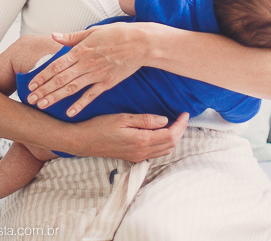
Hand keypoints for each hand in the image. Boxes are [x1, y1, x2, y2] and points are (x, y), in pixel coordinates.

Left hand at [25, 22, 147, 116]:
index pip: (56, 65)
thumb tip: (53, 35)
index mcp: (80, 50)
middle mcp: (86, 64)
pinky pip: (90, 95)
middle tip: (30, 100)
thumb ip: (71, 37)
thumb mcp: (92, 31)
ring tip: (42, 106)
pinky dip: (80, 104)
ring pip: (72, 88)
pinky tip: (69, 113)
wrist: (141, 43)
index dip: (42, 76)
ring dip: (56, 97)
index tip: (31, 84)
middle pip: (60, 79)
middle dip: (44, 90)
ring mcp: (96, 75)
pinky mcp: (107, 83)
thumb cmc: (116, 34)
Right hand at [68, 112, 189, 161]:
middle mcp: (142, 152)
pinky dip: (164, 143)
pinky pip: (156, 152)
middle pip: (170, 145)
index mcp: (141, 141)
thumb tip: (165, 120)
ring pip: (165, 150)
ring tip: (176, 124)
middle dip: (180, 131)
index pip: (170, 135)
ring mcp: (138, 156)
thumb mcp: (123, 118)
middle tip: (183, 117)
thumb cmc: (101, 126)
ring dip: (173, 138)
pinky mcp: (134, 157)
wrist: (85, 141)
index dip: (180, 125)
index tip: (185, 113)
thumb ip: (145, 120)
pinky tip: (161, 132)